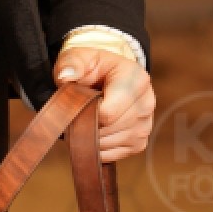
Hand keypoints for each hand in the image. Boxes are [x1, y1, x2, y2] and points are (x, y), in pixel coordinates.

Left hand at [54, 46, 154, 162]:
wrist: (106, 77)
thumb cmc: (91, 68)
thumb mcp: (79, 57)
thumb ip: (71, 63)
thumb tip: (65, 77)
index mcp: (136, 79)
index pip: (108, 112)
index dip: (86, 113)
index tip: (79, 102)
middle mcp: (147, 102)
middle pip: (108, 130)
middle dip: (86, 125)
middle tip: (78, 112)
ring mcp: (146, 124)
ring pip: (109, 143)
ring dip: (90, 137)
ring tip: (86, 119)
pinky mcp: (140, 142)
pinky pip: (113, 155)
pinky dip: (96, 149)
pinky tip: (93, 132)